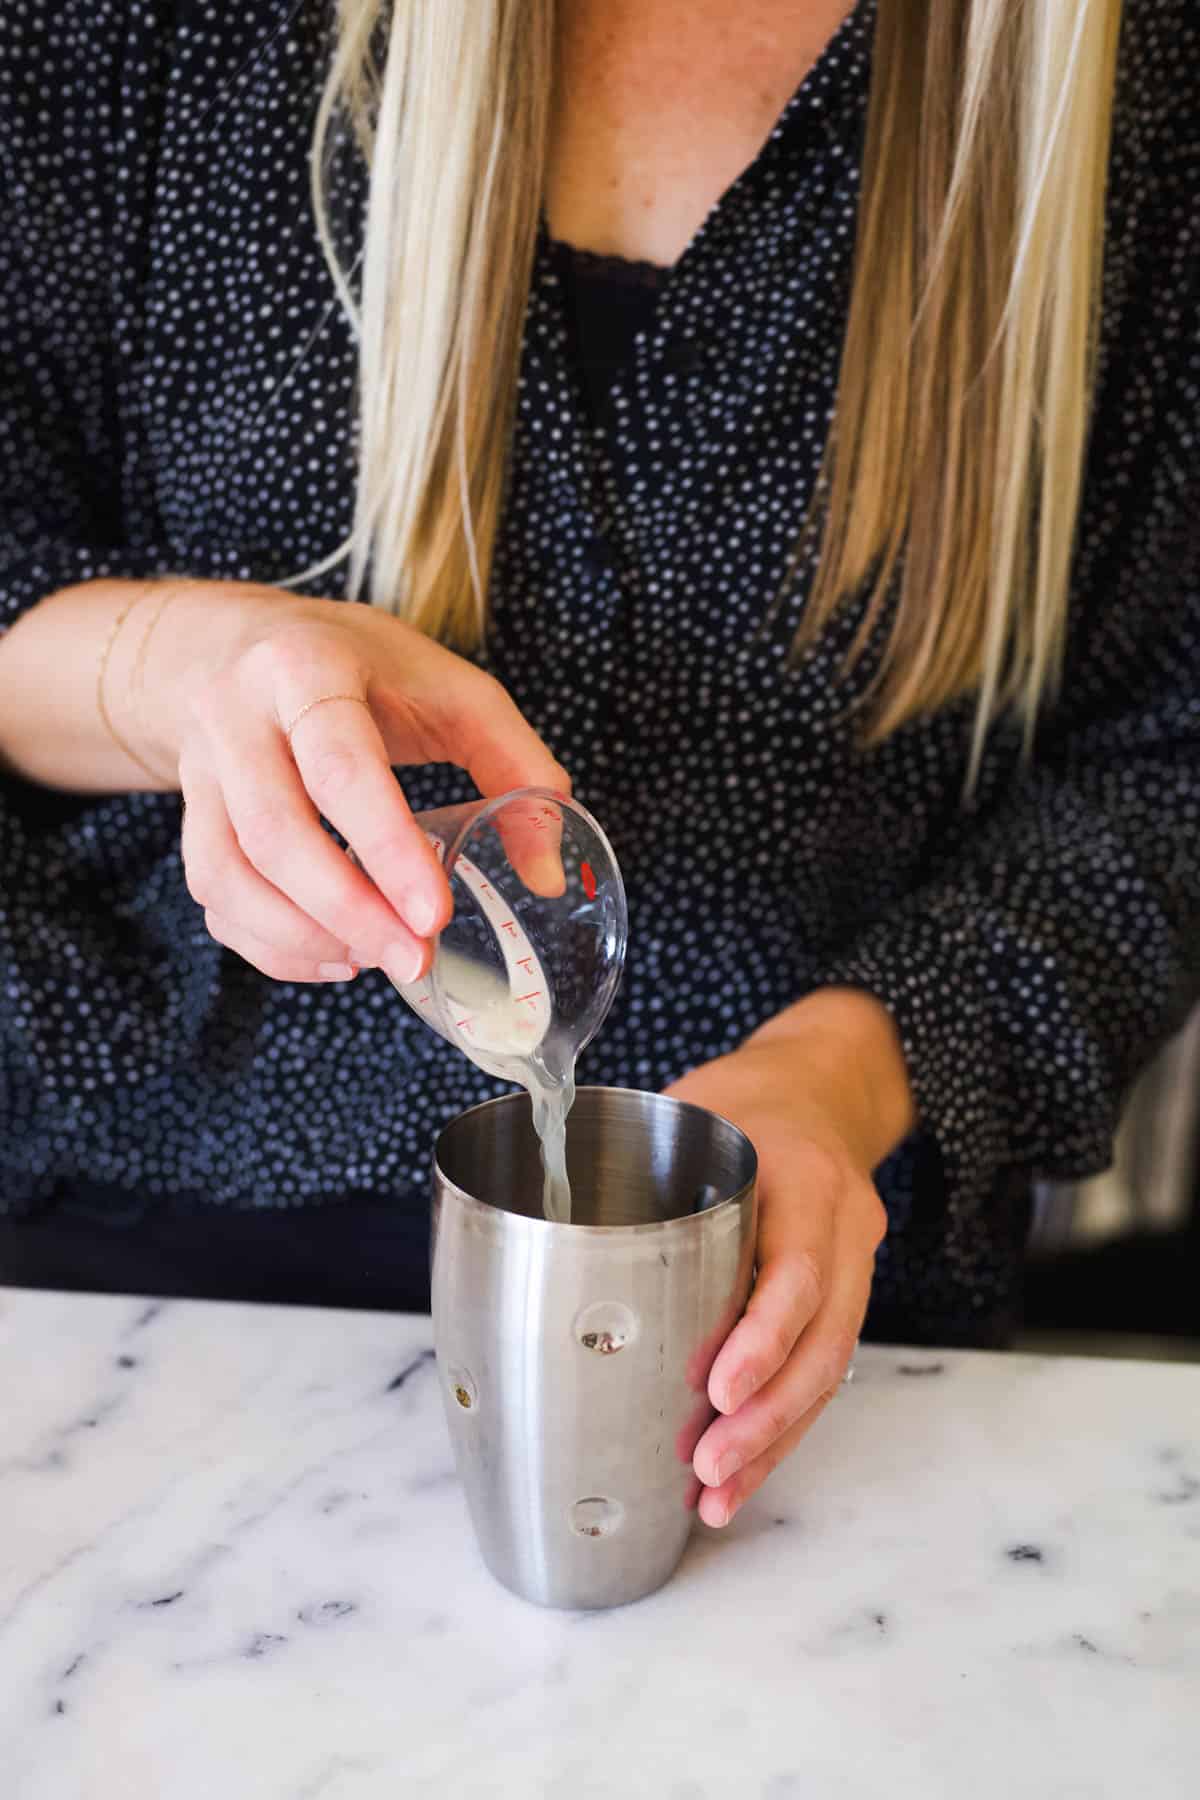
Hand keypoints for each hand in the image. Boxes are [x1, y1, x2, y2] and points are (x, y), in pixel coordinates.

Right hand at [137, 580, 567, 986]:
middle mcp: (238, 716)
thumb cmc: (365, 669)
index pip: (340, 766)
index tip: (432, 914)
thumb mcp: (455, 688)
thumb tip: (548, 876)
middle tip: (413, 959)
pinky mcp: (191, 815)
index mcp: (309, 669)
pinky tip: (333, 956)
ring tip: (375, 959)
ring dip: (302, 937)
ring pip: (227, 874)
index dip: (384, 848)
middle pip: (274, 833)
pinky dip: (269, 943)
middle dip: (347, 911)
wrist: (240, 642)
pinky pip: (212, 896)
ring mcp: (202, 769)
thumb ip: (518, 766)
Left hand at [664, 991, 912, 1526]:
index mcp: (807, 1175)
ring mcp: (855, 1265)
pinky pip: (822, 1372)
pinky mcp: (845, 1299)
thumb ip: (639, 1164)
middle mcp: (845, 1226)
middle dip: (765, 1417)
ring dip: (773, 1442)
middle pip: (821, 1341)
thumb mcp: (695, 1106)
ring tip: (716, 1497)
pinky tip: (740, 1473)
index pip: (799, 1269)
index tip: (716, 1391)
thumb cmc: (743, 1100)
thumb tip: (539, 1224)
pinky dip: (782, 1428)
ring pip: (828, 1371)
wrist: (823, 1088)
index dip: (763, 1338)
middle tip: (706, 1469)